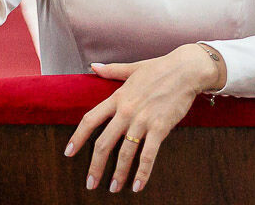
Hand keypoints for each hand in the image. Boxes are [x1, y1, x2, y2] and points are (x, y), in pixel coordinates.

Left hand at [65, 45, 223, 192]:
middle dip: (95, 166)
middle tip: (90, 183)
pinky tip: (137, 186)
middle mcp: (126, 111)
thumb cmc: (159, 68)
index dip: (77, 137)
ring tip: (113, 188)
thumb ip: (111, 71)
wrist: (185, 70)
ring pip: (125, 153)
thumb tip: (93, 67)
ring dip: (118, 174)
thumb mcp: (132, 68)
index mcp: (117, 97)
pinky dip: (142, 172)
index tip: (68, 152)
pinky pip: (148, 155)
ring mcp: (142, 120)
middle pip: (104, 142)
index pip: (91, 120)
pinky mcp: (159, 128)